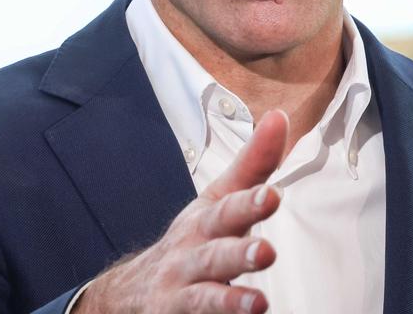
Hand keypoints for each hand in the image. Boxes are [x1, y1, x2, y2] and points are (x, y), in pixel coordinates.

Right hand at [73, 110, 288, 313]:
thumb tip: (280, 118)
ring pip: (204, 297)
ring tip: (257, 303)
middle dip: (238, 252)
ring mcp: (183, 292)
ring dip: (230, 300)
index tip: (272, 195)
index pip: (227, 208)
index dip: (248, 203)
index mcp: (204, 222)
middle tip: (266, 252)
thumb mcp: (217, 200)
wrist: (131, 291)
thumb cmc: (190, 240)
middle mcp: (190, 256)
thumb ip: (253, 165)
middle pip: (213, 254)